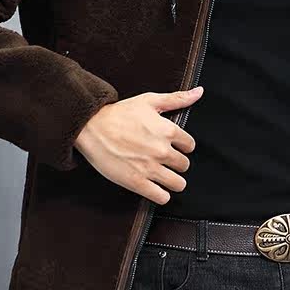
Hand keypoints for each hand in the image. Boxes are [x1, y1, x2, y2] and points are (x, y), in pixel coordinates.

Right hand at [74, 85, 203, 203]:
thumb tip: (199, 92)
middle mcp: (162, 150)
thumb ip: (177, 98)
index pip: (190, 146)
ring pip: (177, 183)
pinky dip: (162, 196)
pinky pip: (161, 197)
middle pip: (184, 165)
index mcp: (168, 130)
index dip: (183, 147)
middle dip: (178, 164)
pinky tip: (158, 190)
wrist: (91, 127)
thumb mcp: (150, 100)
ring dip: (174, 182)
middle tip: (168, 162)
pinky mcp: (136, 182)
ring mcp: (150, 168)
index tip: (176, 147)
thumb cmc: (120, 113)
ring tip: (166, 177)